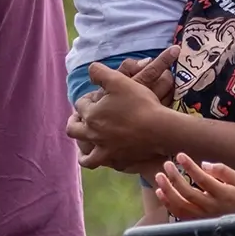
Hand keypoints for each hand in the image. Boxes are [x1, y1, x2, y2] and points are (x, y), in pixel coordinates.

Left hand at [67, 47, 179, 170]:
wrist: (161, 129)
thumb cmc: (140, 103)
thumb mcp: (118, 80)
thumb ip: (100, 72)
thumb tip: (90, 70)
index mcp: (91, 115)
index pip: (80, 105)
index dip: (88, 99)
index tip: (97, 97)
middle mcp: (94, 135)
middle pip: (73, 130)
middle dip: (75, 122)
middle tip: (81, 119)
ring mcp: (105, 151)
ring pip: (85, 157)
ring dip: (83, 151)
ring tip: (87, 145)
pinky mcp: (119, 161)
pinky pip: (104, 165)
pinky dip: (102, 161)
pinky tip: (105, 157)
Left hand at [154, 153, 234, 218]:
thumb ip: (223, 171)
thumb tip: (204, 165)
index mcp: (223, 195)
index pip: (203, 179)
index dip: (190, 166)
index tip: (181, 155)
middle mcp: (211, 207)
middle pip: (188, 192)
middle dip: (175, 177)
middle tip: (167, 164)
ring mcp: (203, 217)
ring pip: (180, 205)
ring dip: (167, 190)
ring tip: (159, 176)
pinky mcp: (197, 222)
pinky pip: (178, 214)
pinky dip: (167, 203)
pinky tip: (160, 191)